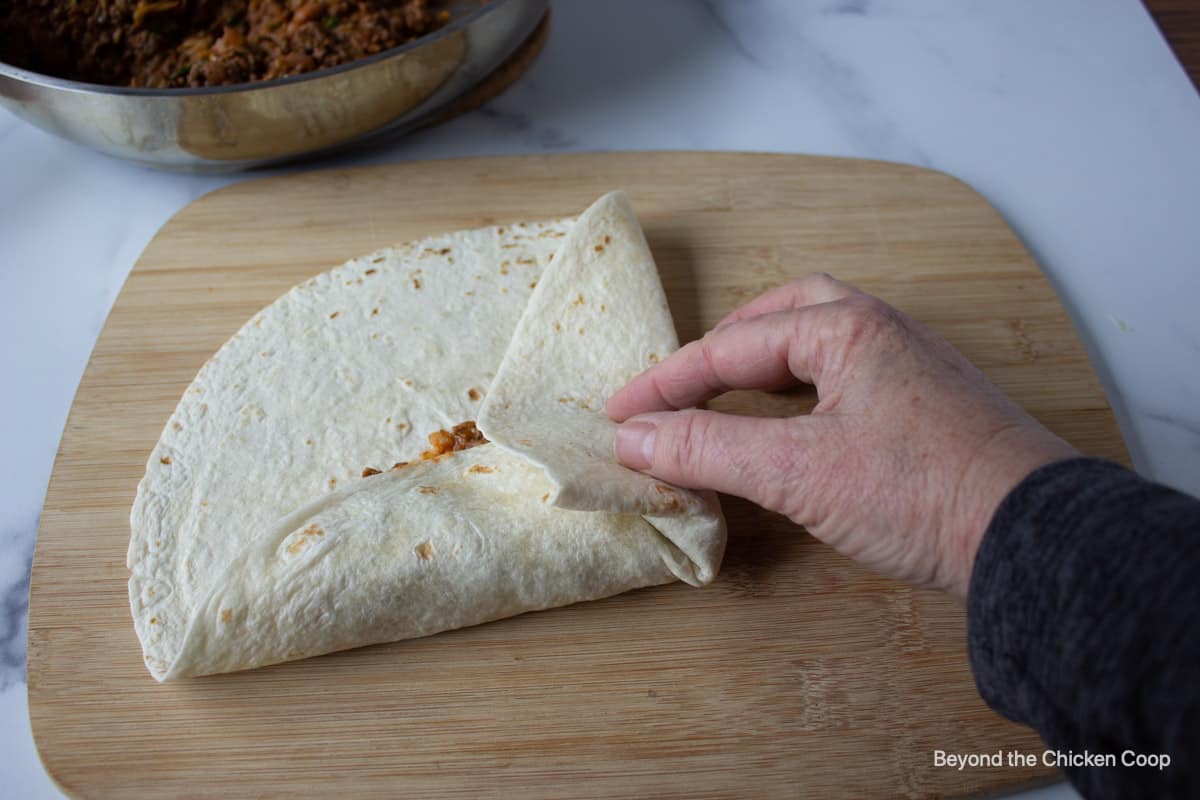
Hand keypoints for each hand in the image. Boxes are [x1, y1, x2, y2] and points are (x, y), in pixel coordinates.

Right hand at [608, 274, 1076, 599]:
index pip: (731, 348)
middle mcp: (882, 331)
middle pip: (780, 317)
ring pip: (818, 342)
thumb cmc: (921, 494)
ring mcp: (910, 366)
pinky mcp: (926, 406)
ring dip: (763, 363)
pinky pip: (843, 376)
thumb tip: (634, 437)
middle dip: (721, 348)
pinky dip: (799, 390)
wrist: (1034, 541)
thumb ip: (710, 449)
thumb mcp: (799, 472)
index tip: (618, 416)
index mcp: (847, 329)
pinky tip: (792, 423)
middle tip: (677, 388)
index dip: (666, 384)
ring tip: (725, 394)